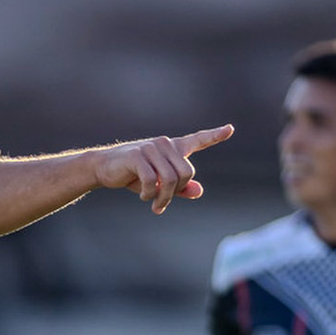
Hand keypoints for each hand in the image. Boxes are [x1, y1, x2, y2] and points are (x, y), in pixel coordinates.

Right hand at [92, 125, 233, 213]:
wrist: (105, 168)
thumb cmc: (133, 175)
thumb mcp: (159, 184)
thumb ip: (180, 188)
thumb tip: (199, 191)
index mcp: (172, 148)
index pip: (197, 140)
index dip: (214, 136)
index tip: (230, 129)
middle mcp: (165, 144)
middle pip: (186, 173)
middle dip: (176, 193)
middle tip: (162, 204)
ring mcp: (151, 148)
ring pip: (171, 179)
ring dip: (163, 198)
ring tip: (154, 205)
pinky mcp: (138, 155)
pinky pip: (153, 180)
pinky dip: (150, 194)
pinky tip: (143, 197)